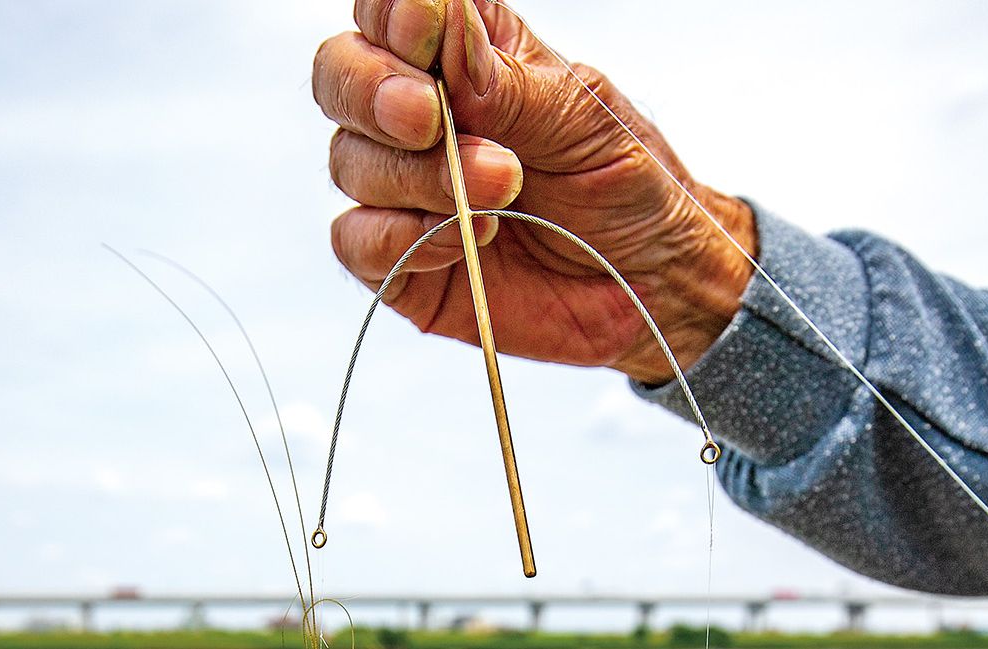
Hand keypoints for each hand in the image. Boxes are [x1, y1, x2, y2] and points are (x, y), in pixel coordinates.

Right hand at [312, 0, 756, 384]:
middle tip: (429, 116)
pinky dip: (403, 238)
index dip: (391, 14)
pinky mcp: (402, 266)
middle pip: (339, 78)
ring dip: (419, 176)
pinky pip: (358, 243)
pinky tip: (466, 238)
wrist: (649, 282)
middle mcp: (419, 119)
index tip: (424, 28)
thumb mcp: (581, 117)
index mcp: (461, 57)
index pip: (387, 12)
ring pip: (349, 164)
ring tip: (500, 188)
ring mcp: (403, 193)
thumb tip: (443, 27)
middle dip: (374, 92)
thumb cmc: (624, 186)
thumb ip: (506, 82)